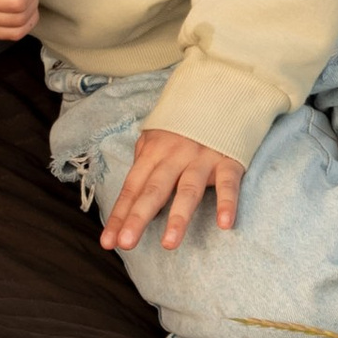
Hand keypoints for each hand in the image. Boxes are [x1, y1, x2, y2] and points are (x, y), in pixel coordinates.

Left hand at [101, 129, 244, 255]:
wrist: (219, 93)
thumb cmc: (182, 125)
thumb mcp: (156, 138)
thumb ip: (144, 165)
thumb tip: (129, 196)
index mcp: (153, 153)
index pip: (132, 188)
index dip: (119, 215)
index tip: (108, 241)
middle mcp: (174, 157)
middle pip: (153, 191)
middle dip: (138, 218)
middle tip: (126, 243)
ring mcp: (202, 159)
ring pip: (188, 191)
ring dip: (178, 217)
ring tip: (169, 244)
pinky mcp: (229, 160)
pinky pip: (229, 184)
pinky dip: (227, 203)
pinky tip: (224, 224)